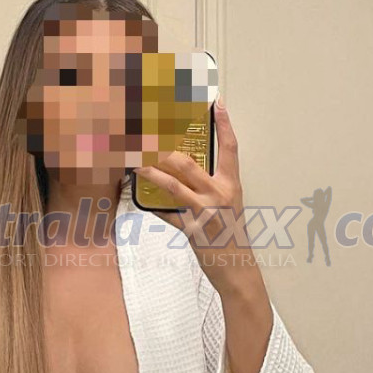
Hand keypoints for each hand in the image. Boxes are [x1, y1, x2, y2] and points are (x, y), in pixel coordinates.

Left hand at [135, 97, 261, 295]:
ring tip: (134, 161)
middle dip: (163, 148)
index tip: (218, 102)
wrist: (237, 269)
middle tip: (146, 134)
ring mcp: (205, 212)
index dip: (224, 124)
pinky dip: (152, 206)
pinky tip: (139, 198)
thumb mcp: (229, 206)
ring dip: (150, 172)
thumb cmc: (232, 236)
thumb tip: (187, 169)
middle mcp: (219, 195)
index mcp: (232, 185)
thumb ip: (212, 187)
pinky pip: (166, 214)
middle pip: (187, 163)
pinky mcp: (192, 230)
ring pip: (172, 185)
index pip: (230, 148)